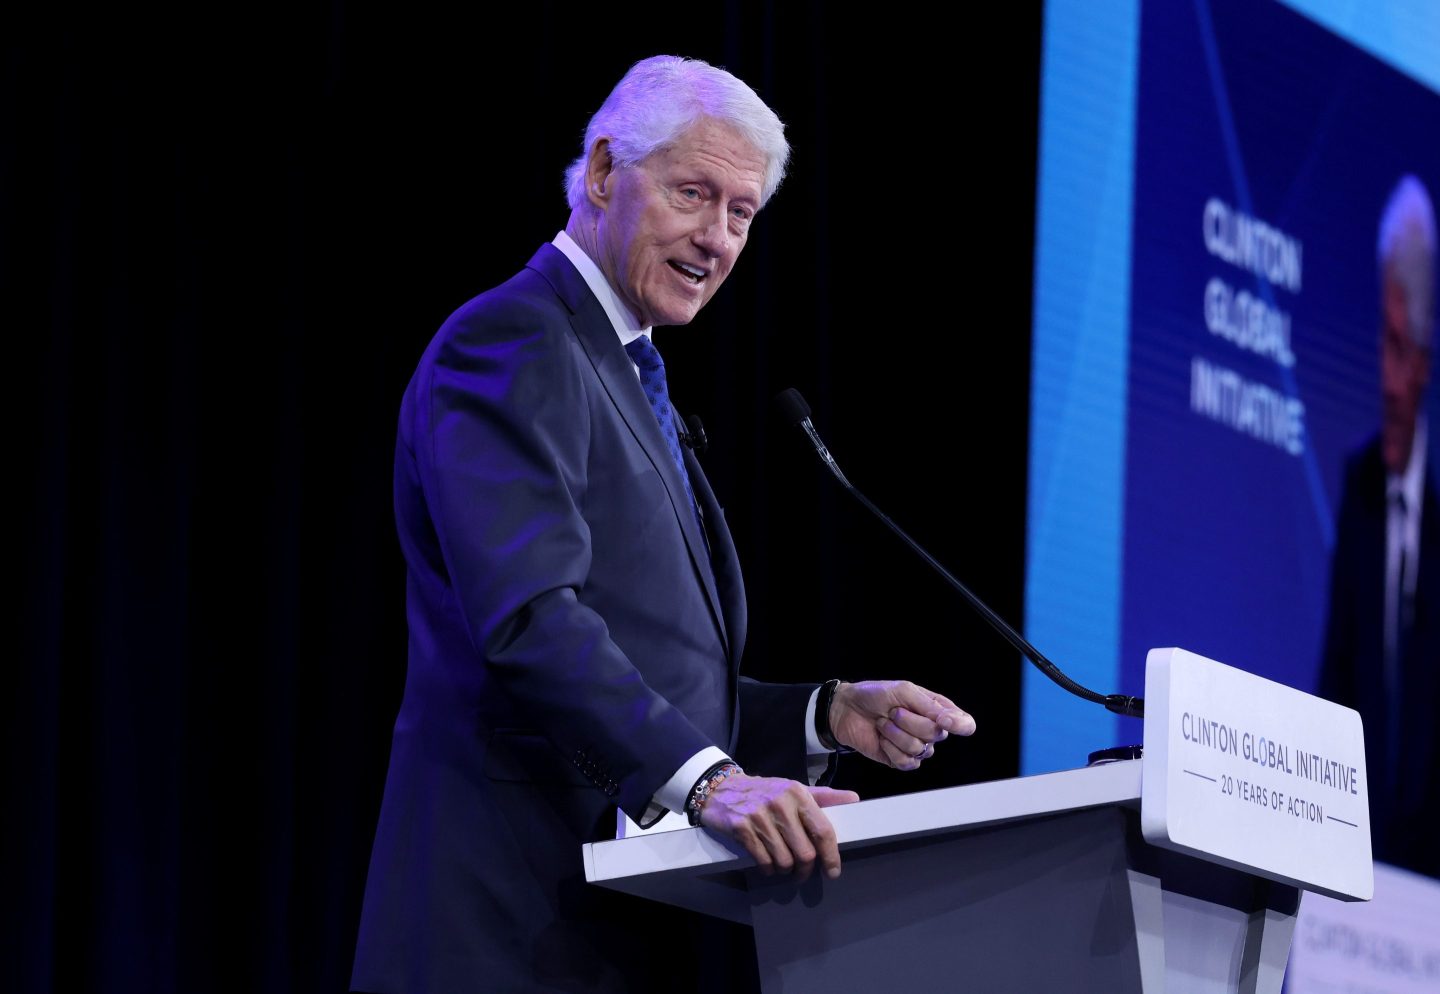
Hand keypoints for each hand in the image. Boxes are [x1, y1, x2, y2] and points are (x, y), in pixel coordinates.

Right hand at [697, 773, 859, 879]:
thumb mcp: (794, 789)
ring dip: (786, 870)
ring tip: (783, 865)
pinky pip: (763, 861)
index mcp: (798, 793)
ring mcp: (759, 816)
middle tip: (803, 872)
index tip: (833, 871)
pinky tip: (768, 864)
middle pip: (804, 852)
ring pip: (784, 861)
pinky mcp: (741, 828)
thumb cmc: (765, 792)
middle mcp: (780, 804)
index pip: (822, 830)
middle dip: (805, 869)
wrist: (722, 788)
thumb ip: (824, 797)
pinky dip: (768, 869)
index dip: (831, 855)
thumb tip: (854, 799)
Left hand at [829, 681, 975, 770]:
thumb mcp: (903, 691)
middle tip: (893, 711)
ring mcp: (917, 747)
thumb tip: (950, 719)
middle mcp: (931, 730)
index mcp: (937, 710)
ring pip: (919, 749)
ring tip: (883, 722)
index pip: (965, 724)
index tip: (942, 720)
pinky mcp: (901, 760)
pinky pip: (906, 762)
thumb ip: (928, 706)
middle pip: (936, 735)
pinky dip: (889, 748)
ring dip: (895, 733)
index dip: (960, 725)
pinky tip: (881, 738)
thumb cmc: (876, 695)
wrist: (847, 709)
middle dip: (909, 721)